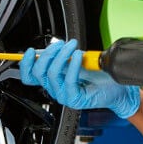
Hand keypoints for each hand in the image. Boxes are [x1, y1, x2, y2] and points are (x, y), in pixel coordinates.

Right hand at [19, 39, 140, 118]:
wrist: (117, 87)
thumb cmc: (97, 74)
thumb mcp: (75, 61)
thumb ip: (62, 56)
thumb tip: (51, 46)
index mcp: (52, 81)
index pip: (30, 76)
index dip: (26, 64)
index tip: (30, 51)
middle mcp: (55, 89)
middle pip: (38, 72)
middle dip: (47, 53)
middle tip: (61, 43)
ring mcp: (64, 96)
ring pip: (51, 74)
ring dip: (61, 56)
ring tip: (72, 47)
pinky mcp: (75, 99)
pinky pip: (68, 81)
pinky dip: (72, 65)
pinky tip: (78, 56)